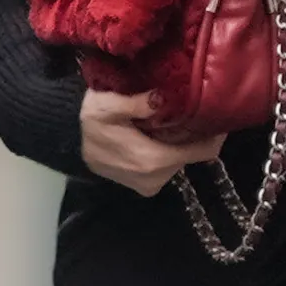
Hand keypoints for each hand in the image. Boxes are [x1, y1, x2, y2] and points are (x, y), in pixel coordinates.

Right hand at [82, 87, 221, 193]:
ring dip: (181, 142)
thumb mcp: (106, 104)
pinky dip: (169, 151)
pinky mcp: (145, 187)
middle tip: (193, 108)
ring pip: (181, 160)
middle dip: (195, 133)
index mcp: (154, 160)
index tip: (220, 113)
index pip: (204, 151)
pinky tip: (160, 133)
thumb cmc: (88, 121)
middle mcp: (158, 178)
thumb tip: (161, 98)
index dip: (215, 133)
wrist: (66, 142)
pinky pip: (168, 166)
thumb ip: (136, 102)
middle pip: (193, 154)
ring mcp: (151, 185)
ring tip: (175, 118)